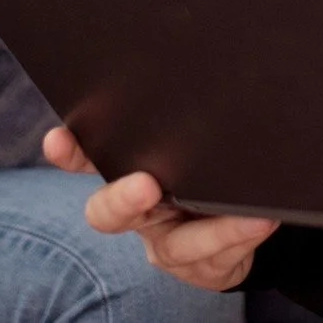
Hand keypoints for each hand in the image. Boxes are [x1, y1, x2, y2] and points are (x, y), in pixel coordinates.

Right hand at [44, 128, 278, 292]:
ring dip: (210, 230)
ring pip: (176, 246)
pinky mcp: (201, 267)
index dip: (71, 151)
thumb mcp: (191, 138)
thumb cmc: (208, 168)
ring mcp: (169, 244)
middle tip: (146, 186)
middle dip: (122, 200)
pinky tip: (263, 220)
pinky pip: (216, 258)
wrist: (239, 223)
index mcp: (129, 171)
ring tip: (247, 213)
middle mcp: (141, 211)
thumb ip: (185, 114)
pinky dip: (240, 237)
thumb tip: (204, 56)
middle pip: (109, 213)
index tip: (59, 139)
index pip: (89, 157)